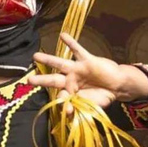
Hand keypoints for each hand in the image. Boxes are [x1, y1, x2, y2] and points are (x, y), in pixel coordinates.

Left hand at [30, 33, 147, 113]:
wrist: (119, 86)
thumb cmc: (103, 96)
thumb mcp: (90, 105)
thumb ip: (78, 108)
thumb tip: (67, 111)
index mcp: (70, 92)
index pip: (60, 96)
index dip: (62, 102)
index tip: (68, 109)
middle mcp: (70, 80)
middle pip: (52, 80)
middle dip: (41, 80)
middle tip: (28, 80)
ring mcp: (77, 69)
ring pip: (59, 63)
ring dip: (47, 59)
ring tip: (35, 56)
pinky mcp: (87, 60)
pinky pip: (77, 50)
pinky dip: (71, 43)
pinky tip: (62, 35)